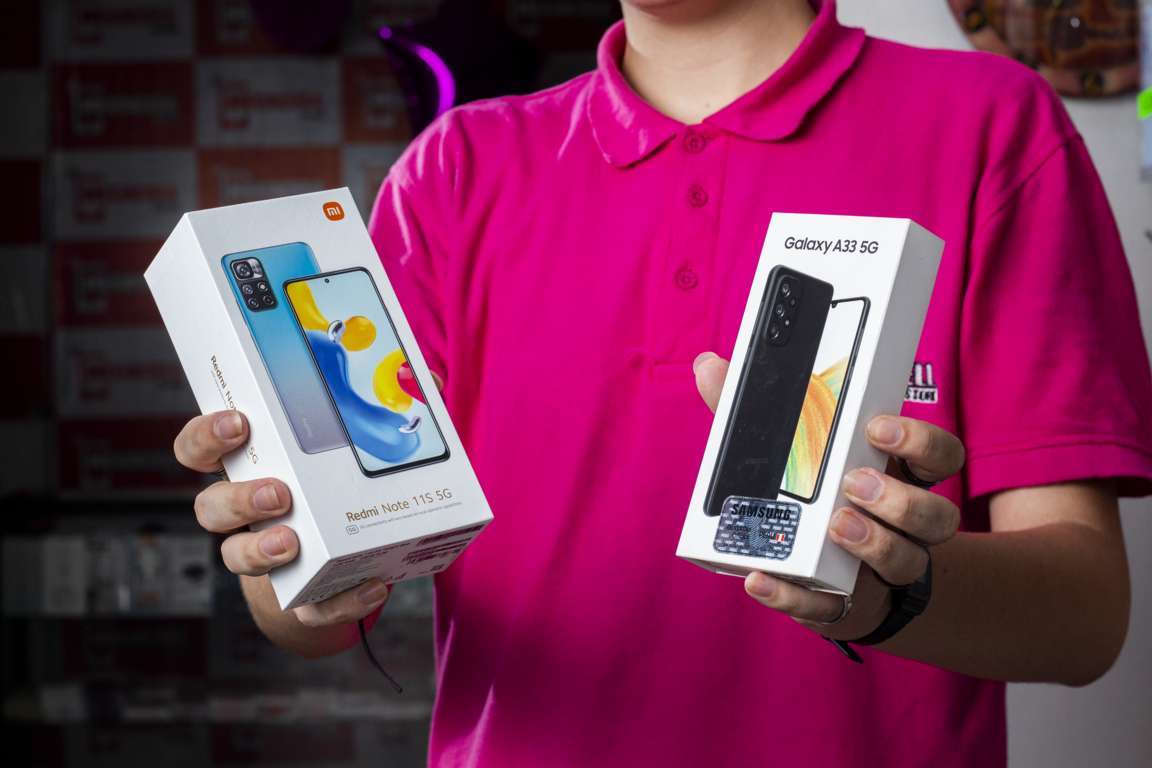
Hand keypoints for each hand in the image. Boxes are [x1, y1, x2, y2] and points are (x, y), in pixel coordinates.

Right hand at [174, 410, 389, 626]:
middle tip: (278, 493)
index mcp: (254, 463)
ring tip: (291, 542)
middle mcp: (247, 510)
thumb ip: (391, 400)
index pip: (201, 446)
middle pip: (210, 507)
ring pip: (236, 558)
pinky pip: (310, 606)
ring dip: (260, 551)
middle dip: (238, 499)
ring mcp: (268, 554)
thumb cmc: (348, 478)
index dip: (206, 436)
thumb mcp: (367, 434)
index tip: (238, 424)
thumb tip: (417, 376)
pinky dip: (340, 601)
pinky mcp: (303, 595)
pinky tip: (372, 586)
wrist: (360, 555)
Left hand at [693, 351, 964, 639]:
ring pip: (908, 561)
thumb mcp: (787, 450)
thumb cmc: (811, 496)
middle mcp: (905, 524)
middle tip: (854, 482)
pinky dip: (793, 596)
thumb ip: (753, 414)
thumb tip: (709, 366)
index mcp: (897, 474)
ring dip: (874, 542)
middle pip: (938, 514)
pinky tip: (760, 578)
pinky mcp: (845, 607)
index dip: (920, 440)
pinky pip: (830, 610)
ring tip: (834, 525)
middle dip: (901, 499)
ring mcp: (883, 568)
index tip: (876, 426)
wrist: (825, 577)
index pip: (939, 454)